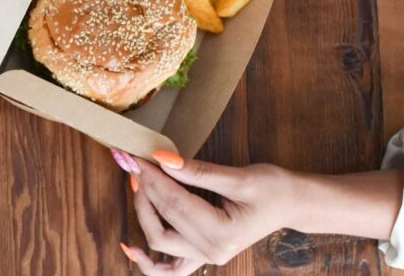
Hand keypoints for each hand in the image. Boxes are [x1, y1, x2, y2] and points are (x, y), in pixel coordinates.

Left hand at [110, 149, 298, 274]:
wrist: (292, 204)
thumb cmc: (273, 188)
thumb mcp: (238, 177)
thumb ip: (197, 171)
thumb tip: (161, 158)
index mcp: (223, 233)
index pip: (174, 204)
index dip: (152, 178)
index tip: (135, 156)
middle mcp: (212, 251)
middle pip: (163, 221)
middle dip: (144, 189)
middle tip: (132, 162)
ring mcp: (206, 257)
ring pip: (160, 241)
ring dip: (142, 213)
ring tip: (136, 184)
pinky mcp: (202, 255)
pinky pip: (170, 268)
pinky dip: (148, 263)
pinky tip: (130, 248)